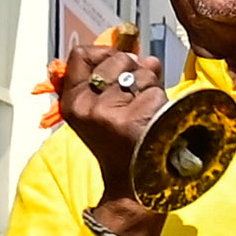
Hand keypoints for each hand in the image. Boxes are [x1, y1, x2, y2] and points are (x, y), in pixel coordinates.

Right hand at [51, 29, 174, 189]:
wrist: (135, 182)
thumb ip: (112, 78)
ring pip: (141, 72)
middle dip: (134, 70)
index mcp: (72, 102)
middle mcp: (86, 107)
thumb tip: (139, 54)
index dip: (105, 53)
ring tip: (146, 111)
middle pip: (116, 58)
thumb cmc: (122, 144)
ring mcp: (108, 114)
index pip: (80, 55)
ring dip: (151, 87)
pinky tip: (156, 120)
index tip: (117, 65)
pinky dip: (163, 101)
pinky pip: (156, 91)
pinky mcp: (133, 121)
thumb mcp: (102, 109)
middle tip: (136, 96)